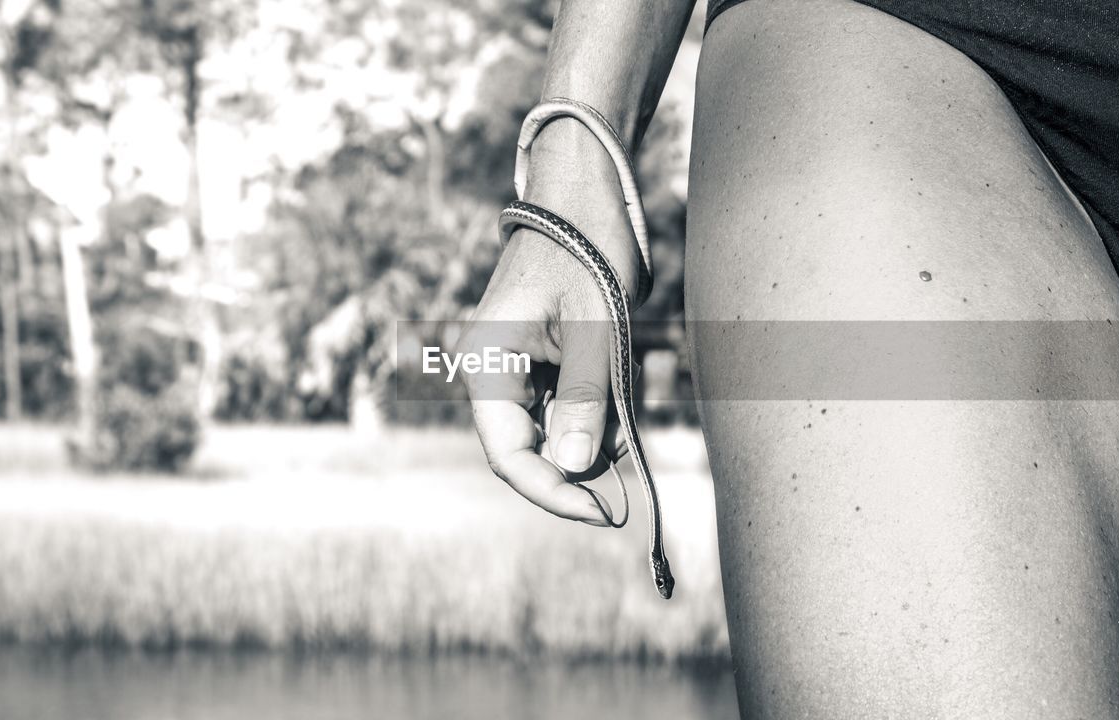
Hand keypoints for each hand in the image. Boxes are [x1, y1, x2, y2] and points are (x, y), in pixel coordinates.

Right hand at [458, 130, 640, 524]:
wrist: (587, 193)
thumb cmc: (585, 247)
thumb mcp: (594, 327)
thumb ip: (584, 399)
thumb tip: (577, 468)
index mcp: (487, 363)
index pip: (509, 455)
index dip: (553, 492)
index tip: (605, 513)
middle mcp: (494, 372)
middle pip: (528, 450)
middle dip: (579, 468)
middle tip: (631, 484)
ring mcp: (517, 368)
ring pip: (551, 433)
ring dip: (594, 439)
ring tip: (627, 406)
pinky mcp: (542, 362)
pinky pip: (565, 408)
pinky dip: (597, 415)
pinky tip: (620, 393)